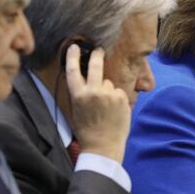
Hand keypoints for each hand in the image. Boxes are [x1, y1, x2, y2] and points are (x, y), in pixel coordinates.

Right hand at [65, 45, 130, 162]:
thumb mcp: (76, 110)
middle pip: (95, 65)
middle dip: (97, 55)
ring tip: (106, 108)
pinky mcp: (122, 98)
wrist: (103, 146)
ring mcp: (109, 94)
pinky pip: (119, 92)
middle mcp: (93, 92)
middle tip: (99, 50)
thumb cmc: (87, 130)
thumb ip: (80, 92)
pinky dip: (117, 98)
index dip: (73, 56)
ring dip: (108, 90)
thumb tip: (84, 77)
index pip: (73, 70)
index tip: (75, 46)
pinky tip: (114, 111)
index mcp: (78, 95)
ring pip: (109, 83)